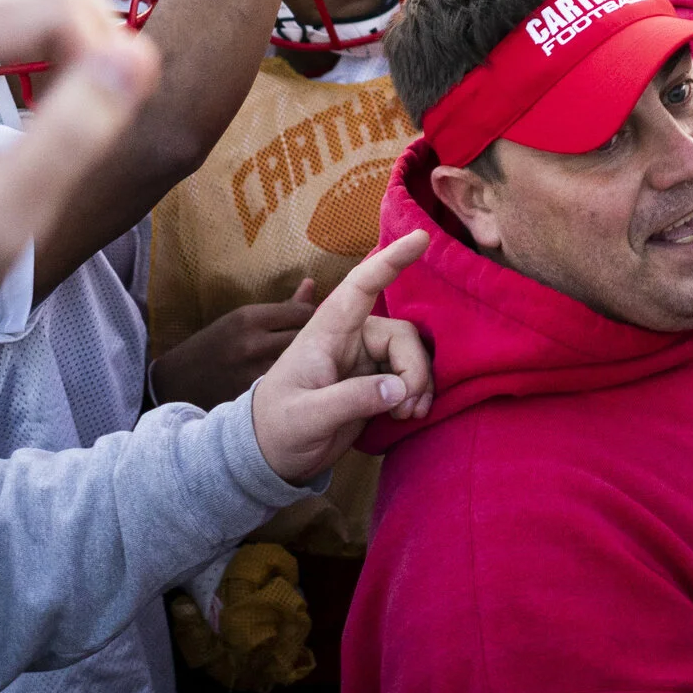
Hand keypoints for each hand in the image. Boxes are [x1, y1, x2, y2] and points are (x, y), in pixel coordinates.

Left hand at [0, 0, 158, 380]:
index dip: (100, 50)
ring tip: (68, 97)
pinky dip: (37, 25)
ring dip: (67, 22)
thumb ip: (76, 133)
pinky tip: (38, 84)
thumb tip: (140, 55)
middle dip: (88, 29)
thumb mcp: (9, 215)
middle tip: (93, 107)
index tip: (104, 119)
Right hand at [149, 281, 318, 411]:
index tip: (315, 323)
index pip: (302, 312)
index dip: (314, 317)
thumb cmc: (211, 347)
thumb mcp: (239, 320)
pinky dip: (297, 384)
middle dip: (316, 341)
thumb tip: (312, 284)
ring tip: (315, 364)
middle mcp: (252, 344)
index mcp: (248, 318)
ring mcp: (254, 373)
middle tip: (322, 344)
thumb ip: (280, 308)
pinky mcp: (255, 398)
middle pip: (305, 338)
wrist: (175, 384)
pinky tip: (301, 384)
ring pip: (301, 365)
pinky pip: (288, 387)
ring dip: (311, 364)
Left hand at [250, 230, 434, 483]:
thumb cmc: (277, 427)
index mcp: (327, 332)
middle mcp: (350, 338)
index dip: (391, 260)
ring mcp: (365, 359)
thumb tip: (399, 389)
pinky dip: (417, 395)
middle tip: (407, 410)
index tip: (421, 238)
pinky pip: (411, 375)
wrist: (271, 454)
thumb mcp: (306, 417)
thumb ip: (351, 400)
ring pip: (412, 355)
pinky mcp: (375, 381)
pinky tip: (407, 416)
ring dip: (419, 385)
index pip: (361, 286)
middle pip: (403, 335)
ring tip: (407, 416)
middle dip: (415, 370)